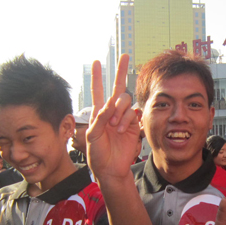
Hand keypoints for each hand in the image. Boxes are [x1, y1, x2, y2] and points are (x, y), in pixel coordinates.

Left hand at [87, 53, 140, 181]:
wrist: (110, 168)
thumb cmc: (97, 154)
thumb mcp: (92, 136)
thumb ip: (99, 119)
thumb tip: (108, 104)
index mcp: (98, 113)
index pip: (98, 91)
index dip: (98, 77)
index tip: (97, 62)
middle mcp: (111, 113)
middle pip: (118, 88)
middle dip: (121, 71)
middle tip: (125, 56)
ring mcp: (123, 118)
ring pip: (125, 101)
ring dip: (119, 111)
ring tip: (114, 126)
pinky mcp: (133, 125)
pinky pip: (133, 114)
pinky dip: (127, 119)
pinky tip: (121, 129)